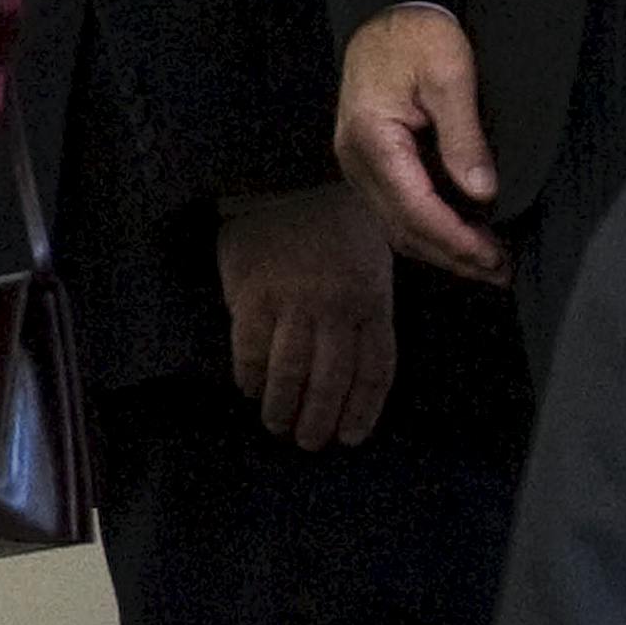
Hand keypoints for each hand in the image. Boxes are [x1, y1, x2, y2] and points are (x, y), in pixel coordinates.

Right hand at [213, 183, 403, 449]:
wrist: (289, 180)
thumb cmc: (338, 225)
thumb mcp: (375, 262)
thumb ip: (371, 311)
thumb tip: (363, 368)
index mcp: (373, 300)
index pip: (374, 370)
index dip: (362, 410)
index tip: (350, 438)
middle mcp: (337, 307)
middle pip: (331, 382)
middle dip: (320, 421)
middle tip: (309, 443)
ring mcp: (293, 302)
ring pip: (290, 374)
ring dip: (283, 409)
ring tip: (278, 426)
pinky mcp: (252, 296)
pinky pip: (250, 351)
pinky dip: (250, 378)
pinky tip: (250, 391)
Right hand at [331, 5, 509, 283]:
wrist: (390, 12)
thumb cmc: (420, 35)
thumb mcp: (451, 75)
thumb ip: (463, 136)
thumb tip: (481, 193)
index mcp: (372, 139)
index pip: (415, 209)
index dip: (457, 241)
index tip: (494, 258)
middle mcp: (356, 160)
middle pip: (404, 228)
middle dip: (454, 256)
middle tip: (502, 273)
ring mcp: (358, 165)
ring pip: (398, 226)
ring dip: (443, 249)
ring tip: (490, 264)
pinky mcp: (370, 164)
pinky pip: (397, 210)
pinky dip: (431, 229)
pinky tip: (463, 236)